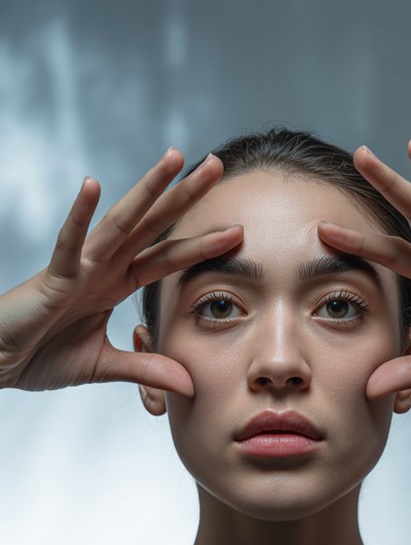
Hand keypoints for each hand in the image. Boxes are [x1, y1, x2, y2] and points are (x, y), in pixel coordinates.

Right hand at [0, 150, 242, 393]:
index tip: (237, 230)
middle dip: (184, 197)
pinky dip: (79, 216)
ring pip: (120, 223)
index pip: (166, 259)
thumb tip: (188, 384)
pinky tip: (93, 186)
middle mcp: (102, 267)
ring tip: (174, 160)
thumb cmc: (40, 356)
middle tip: (217, 166)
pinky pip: (68, 243)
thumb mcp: (105, 367)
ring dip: (148, 190)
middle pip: (152, 227)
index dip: (200, 245)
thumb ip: (146, 369)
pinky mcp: (53, 277)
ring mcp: (79, 268)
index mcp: (114, 285)